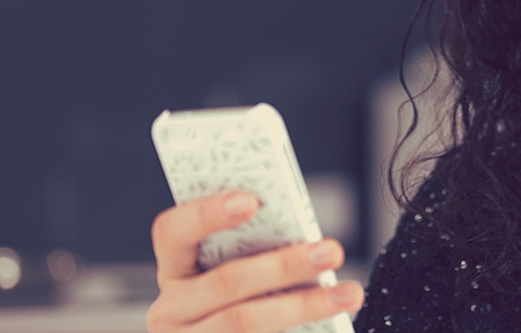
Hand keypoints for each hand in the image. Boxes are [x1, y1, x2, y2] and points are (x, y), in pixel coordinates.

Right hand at [146, 192, 364, 332]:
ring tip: (349, 294)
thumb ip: (251, 251)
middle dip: (285, 264)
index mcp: (175, 270)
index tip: (251, 201)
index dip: (207, 214)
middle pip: (227, 281)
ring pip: (245, 321)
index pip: (173, 232)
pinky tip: (332, 324)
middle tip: (332, 250)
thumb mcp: (229, 274)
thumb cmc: (234, 302)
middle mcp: (171, 310)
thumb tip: (304, 235)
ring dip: (304, 305)